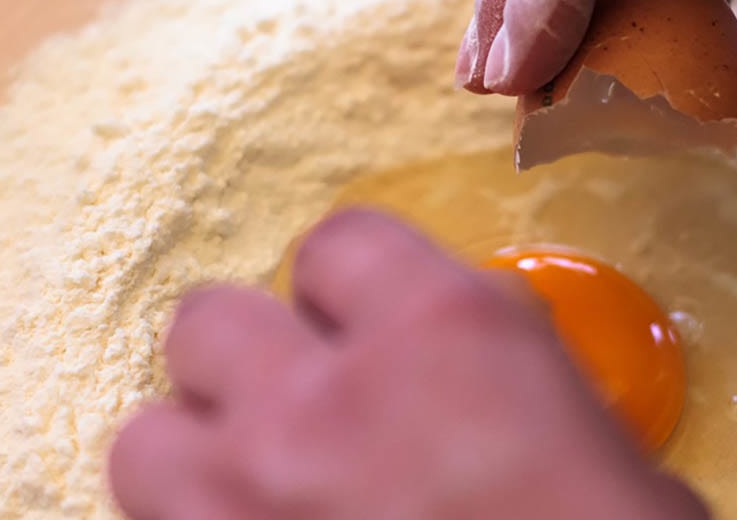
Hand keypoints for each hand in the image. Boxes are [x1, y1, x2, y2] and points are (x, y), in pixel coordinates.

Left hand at [108, 209, 705, 519]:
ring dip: (194, 456)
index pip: (337, 242)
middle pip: (210, 320)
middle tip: (297, 395)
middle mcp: (328, 402)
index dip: (345, 282)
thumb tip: (466, 359)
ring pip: (147, 436)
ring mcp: (251, 506)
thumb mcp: (590, 431)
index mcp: (443, 333)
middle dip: (249, 355)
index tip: (354, 311)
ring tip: (250, 486)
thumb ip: (499, 363)